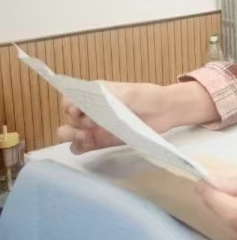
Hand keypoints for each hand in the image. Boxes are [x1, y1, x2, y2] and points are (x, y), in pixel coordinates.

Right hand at [57, 82, 176, 153]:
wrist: (164, 111)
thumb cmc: (146, 97)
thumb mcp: (127, 92)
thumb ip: (105, 97)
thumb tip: (83, 103)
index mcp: (94, 95)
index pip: (69, 99)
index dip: (69, 105)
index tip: (78, 110)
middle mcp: (90, 111)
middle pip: (67, 119)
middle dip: (74, 122)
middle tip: (91, 123)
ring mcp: (94, 127)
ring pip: (69, 133)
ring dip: (72, 135)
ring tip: (88, 135)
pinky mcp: (100, 142)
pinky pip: (80, 147)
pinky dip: (79, 146)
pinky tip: (89, 142)